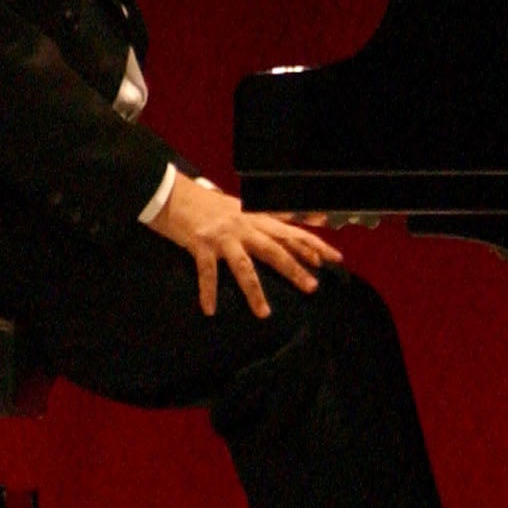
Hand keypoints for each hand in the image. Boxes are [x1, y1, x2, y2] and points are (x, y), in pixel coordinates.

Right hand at [149, 176, 343, 318]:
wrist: (172, 194)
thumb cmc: (210, 205)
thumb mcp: (244, 207)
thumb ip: (271, 216)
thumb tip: (307, 218)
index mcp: (256, 217)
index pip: (291, 231)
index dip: (313, 244)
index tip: (334, 258)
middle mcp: (243, 226)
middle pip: (275, 249)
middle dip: (295, 268)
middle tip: (312, 287)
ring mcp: (222, 236)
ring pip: (244, 266)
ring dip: (255, 291)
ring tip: (264, 313)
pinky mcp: (200, 245)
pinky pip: (207, 273)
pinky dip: (208, 292)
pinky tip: (210, 310)